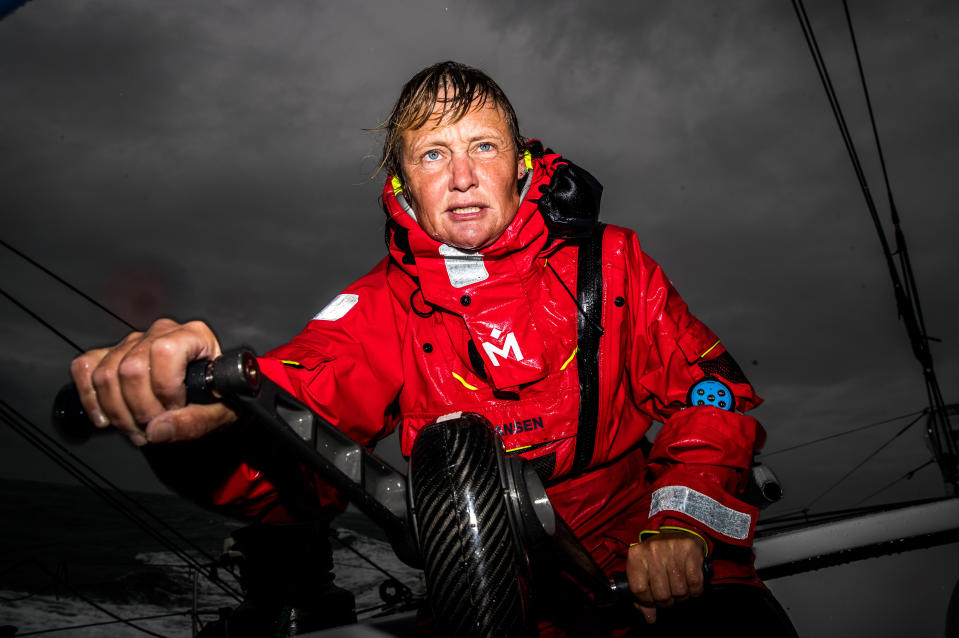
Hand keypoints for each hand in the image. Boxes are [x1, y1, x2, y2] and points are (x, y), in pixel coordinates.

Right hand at [70, 318, 236, 445]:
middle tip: (153, 429)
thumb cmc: (219, 400)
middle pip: (131, 368)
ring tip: (137, 429)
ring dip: (117, 411)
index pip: (165, 352)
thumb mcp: (222, 414)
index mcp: (195, 336)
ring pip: (106, 373)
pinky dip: (90, 397)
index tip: (174, 408)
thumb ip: (196, 422)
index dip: (165, 388)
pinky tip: (107, 417)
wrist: (210, 400)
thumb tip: (158, 429)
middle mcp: (162, 332)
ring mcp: (134, 341)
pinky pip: (86, 366)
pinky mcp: (112, 353)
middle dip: (139, 408)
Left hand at [626, 530, 705, 623]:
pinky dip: (695, 591)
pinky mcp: (690, 551)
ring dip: (681, 597)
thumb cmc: (657, 555)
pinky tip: (691, 586)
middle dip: (667, 602)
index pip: (639, 590)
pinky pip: (695, 584)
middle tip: (670, 598)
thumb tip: (650, 618)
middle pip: (661, 594)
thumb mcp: (643, 570)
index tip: (653, 600)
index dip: (647, 601)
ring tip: (680, 591)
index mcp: (636, 555)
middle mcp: (652, 551)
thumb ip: (642, 596)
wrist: (676, 530)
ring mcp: (671, 549)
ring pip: (679, 591)